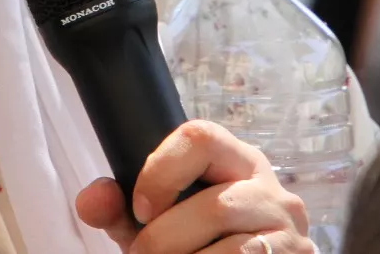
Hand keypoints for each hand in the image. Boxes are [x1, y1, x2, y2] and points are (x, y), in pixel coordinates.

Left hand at [75, 120, 312, 253]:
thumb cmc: (197, 242)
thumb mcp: (157, 222)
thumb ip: (121, 209)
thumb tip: (91, 200)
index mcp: (234, 159)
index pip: (200, 136)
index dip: (161, 172)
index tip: (140, 209)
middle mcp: (270, 186)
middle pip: (214, 205)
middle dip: (166, 240)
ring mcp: (289, 227)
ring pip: (231, 247)